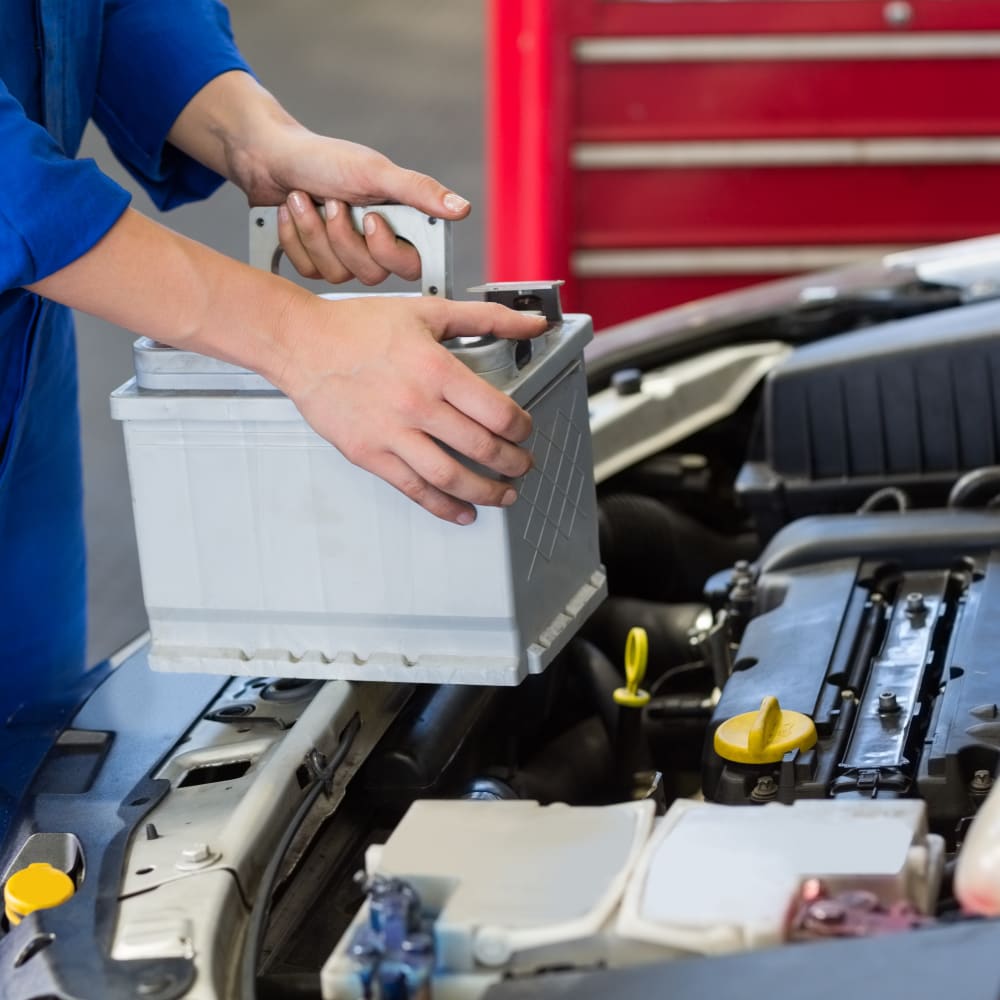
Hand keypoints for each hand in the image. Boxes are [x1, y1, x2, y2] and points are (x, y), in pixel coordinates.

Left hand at [168, 73, 470, 283]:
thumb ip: (419, 192)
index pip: (411, 266)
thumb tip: (462, 208)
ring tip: (304, 198)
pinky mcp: (315, 262)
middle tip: (332, 201)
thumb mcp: (374, 172)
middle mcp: (374, 245)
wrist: (269, 155)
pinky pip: (309, 271)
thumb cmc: (323, 157)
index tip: (370, 219)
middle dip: (343, 237)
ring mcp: (344, 257)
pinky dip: (295, 237)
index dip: (388, 251)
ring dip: (314, 232)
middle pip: (371, 274)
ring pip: (337, 275)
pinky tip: (292, 211)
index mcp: (398, 225)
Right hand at [277, 295, 546, 523]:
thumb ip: (487, 317)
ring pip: (451, 477)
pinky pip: (413, 489)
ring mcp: (391, 433)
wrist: (301, 343)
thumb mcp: (429, 311)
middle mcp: (416, 404)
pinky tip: (462, 512)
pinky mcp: (369, 454)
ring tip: (503, 495)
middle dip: (512, 463)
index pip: (497, 411)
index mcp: (435, 369)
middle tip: (522, 465)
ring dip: (486, 492)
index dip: (521, 428)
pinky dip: (443, 507)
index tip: (524, 431)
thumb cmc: (357, 327)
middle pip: (481, 447)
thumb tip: (533, 322)